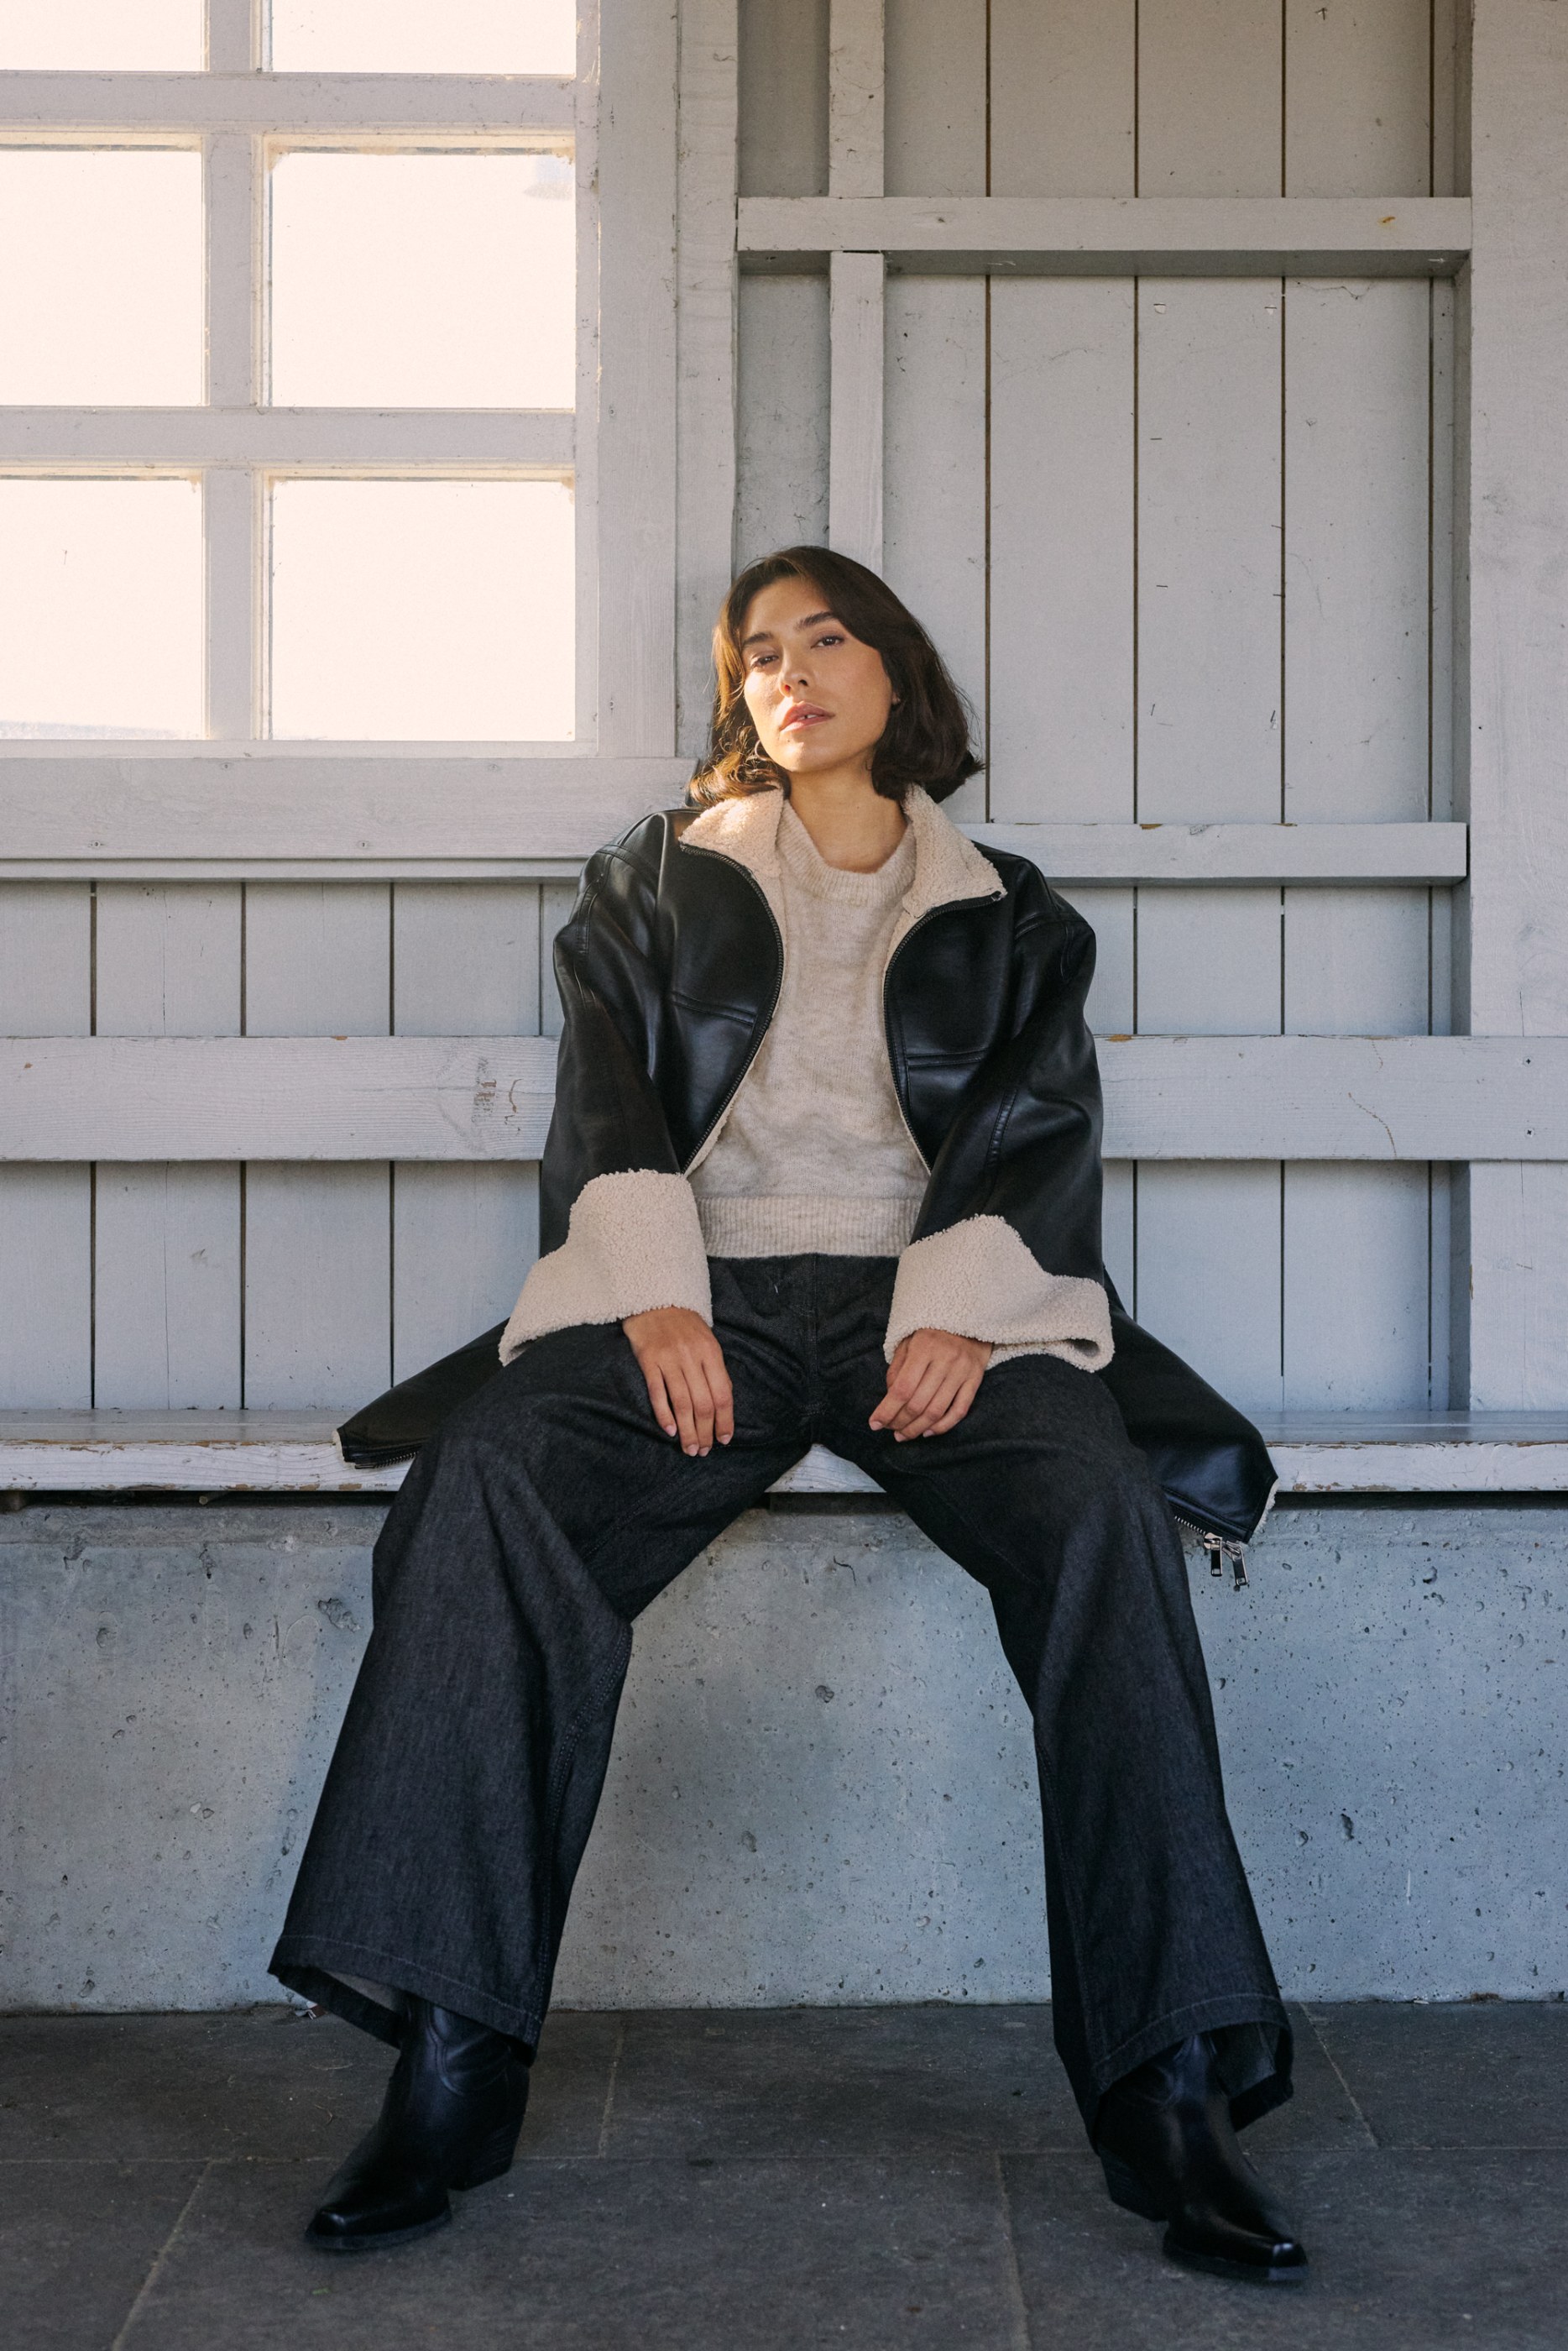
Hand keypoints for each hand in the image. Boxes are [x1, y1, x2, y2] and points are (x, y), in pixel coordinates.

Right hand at [622, 1307, 733, 1456]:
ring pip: (682, 1403)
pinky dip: (664, 1415)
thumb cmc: (684, 1325)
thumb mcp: (707, 1342)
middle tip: (703, 1450)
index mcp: (711, 1353)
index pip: (723, 1394)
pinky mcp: (648, 1360)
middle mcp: (692, 1356)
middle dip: (705, 1431)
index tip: (724, 1439)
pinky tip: (670, 1431)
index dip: (725, 1420)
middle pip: (703, 1403)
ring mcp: (669, 1358)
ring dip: (687, 1430)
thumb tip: (723, 1403)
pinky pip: (658, 1393)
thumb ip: (715, 1370)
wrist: (654, 1299)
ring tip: (689, 1448)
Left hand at [870, 1328, 990, 1441]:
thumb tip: (889, 1401)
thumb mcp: (908, 1342)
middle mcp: (945, 1360)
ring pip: (937, 1411)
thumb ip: (896, 1370)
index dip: (887, 1410)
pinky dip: (943, 1426)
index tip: (875, 1424)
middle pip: (919, 1403)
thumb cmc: (932, 1333)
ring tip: (904, 1435)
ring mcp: (962, 1371)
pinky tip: (928, 1432)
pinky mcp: (975, 1379)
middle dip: (900, 1422)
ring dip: (917, 1428)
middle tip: (890, 1430)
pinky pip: (960, 1410)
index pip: (902, 1388)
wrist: (969, 1319)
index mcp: (923, 1348)